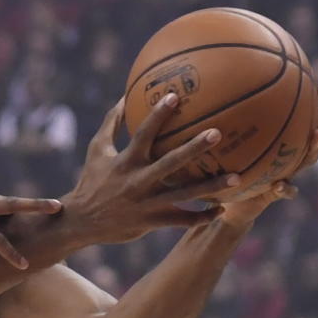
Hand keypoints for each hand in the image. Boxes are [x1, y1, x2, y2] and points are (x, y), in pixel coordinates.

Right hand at [63, 94, 241, 244]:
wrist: (81, 223)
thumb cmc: (91, 181)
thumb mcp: (97, 150)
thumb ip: (112, 122)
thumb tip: (126, 95)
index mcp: (126, 161)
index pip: (144, 134)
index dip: (158, 115)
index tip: (175, 96)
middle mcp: (138, 182)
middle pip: (170, 163)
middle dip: (193, 148)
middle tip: (218, 133)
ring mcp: (146, 204)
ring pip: (183, 195)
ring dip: (210, 187)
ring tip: (236, 177)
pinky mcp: (151, 222)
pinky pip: (181, 220)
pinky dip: (201, 216)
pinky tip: (221, 210)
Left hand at [214, 83, 317, 229]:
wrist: (232, 206)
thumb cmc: (229, 173)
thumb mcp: (227, 150)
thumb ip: (227, 129)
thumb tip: (212, 97)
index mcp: (280, 143)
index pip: (301, 117)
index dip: (313, 101)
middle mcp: (288, 156)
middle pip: (310, 131)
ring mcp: (286, 174)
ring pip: (307, 160)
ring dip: (314, 148)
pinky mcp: (275, 195)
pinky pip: (286, 191)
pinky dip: (285, 189)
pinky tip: (280, 185)